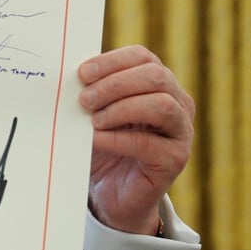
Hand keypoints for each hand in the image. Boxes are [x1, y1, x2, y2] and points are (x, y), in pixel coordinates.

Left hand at [78, 45, 194, 234]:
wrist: (111, 192)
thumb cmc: (103, 146)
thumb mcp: (94, 114)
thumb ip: (91, 94)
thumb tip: (69, 78)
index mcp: (158, 84)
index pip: (143, 57)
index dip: (113, 61)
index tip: (82, 73)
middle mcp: (177, 103)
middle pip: (155, 76)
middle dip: (115, 84)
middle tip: (84, 100)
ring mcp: (181, 131)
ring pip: (161, 105)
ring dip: (121, 109)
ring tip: (93, 121)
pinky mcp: (175, 159)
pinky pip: (149, 144)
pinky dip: (118, 139)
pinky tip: (96, 140)